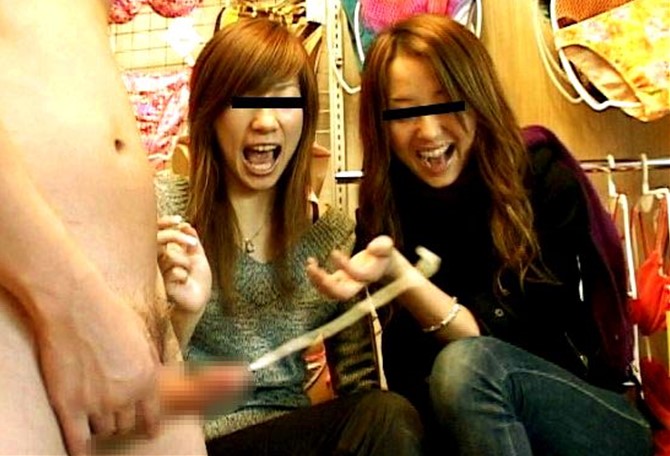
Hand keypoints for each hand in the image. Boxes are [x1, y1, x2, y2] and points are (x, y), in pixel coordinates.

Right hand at [35, 268, 162, 454]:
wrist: (75, 307)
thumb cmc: (111, 314)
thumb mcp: (143, 337)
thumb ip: (148, 364)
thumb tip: (156, 379)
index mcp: (148, 379)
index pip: (151, 416)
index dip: (149, 425)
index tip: (148, 431)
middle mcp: (126, 396)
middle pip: (126, 425)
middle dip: (123, 421)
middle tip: (116, 416)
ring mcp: (97, 403)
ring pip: (104, 431)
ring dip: (102, 427)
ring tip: (97, 420)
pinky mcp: (69, 406)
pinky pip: (78, 441)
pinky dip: (82, 451)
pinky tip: (83, 454)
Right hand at [157, 216, 211, 314]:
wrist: (199, 299)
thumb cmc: (197, 278)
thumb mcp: (197, 255)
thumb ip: (191, 240)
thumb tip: (185, 224)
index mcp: (164, 251)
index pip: (156, 232)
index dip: (164, 222)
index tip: (179, 219)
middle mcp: (157, 260)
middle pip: (157, 239)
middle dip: (176, 236)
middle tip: (193, 243)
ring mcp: (156, 272)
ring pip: (168, 256)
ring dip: (184, 261)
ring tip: (189, 270)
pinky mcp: (159, 284)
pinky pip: (173, 270)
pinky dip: (183, 273)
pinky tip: (184, 282)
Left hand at [306, 235, 399, 299]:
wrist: (382, 264)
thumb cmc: (383, 253)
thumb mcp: (386, 246)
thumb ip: (383, 245)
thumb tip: (372, 248)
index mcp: (369, 276)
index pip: (356, 275)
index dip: (343, 265)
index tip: (333, 252)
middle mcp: (357, 284)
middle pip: (342, 293)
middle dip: (326, 284)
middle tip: (313, 269)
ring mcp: (347, 285)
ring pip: (331, 293)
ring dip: (317, 282)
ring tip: (310, 265)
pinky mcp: (340, 281)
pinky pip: (325, 286)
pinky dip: (316, 277)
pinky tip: (310, 262)